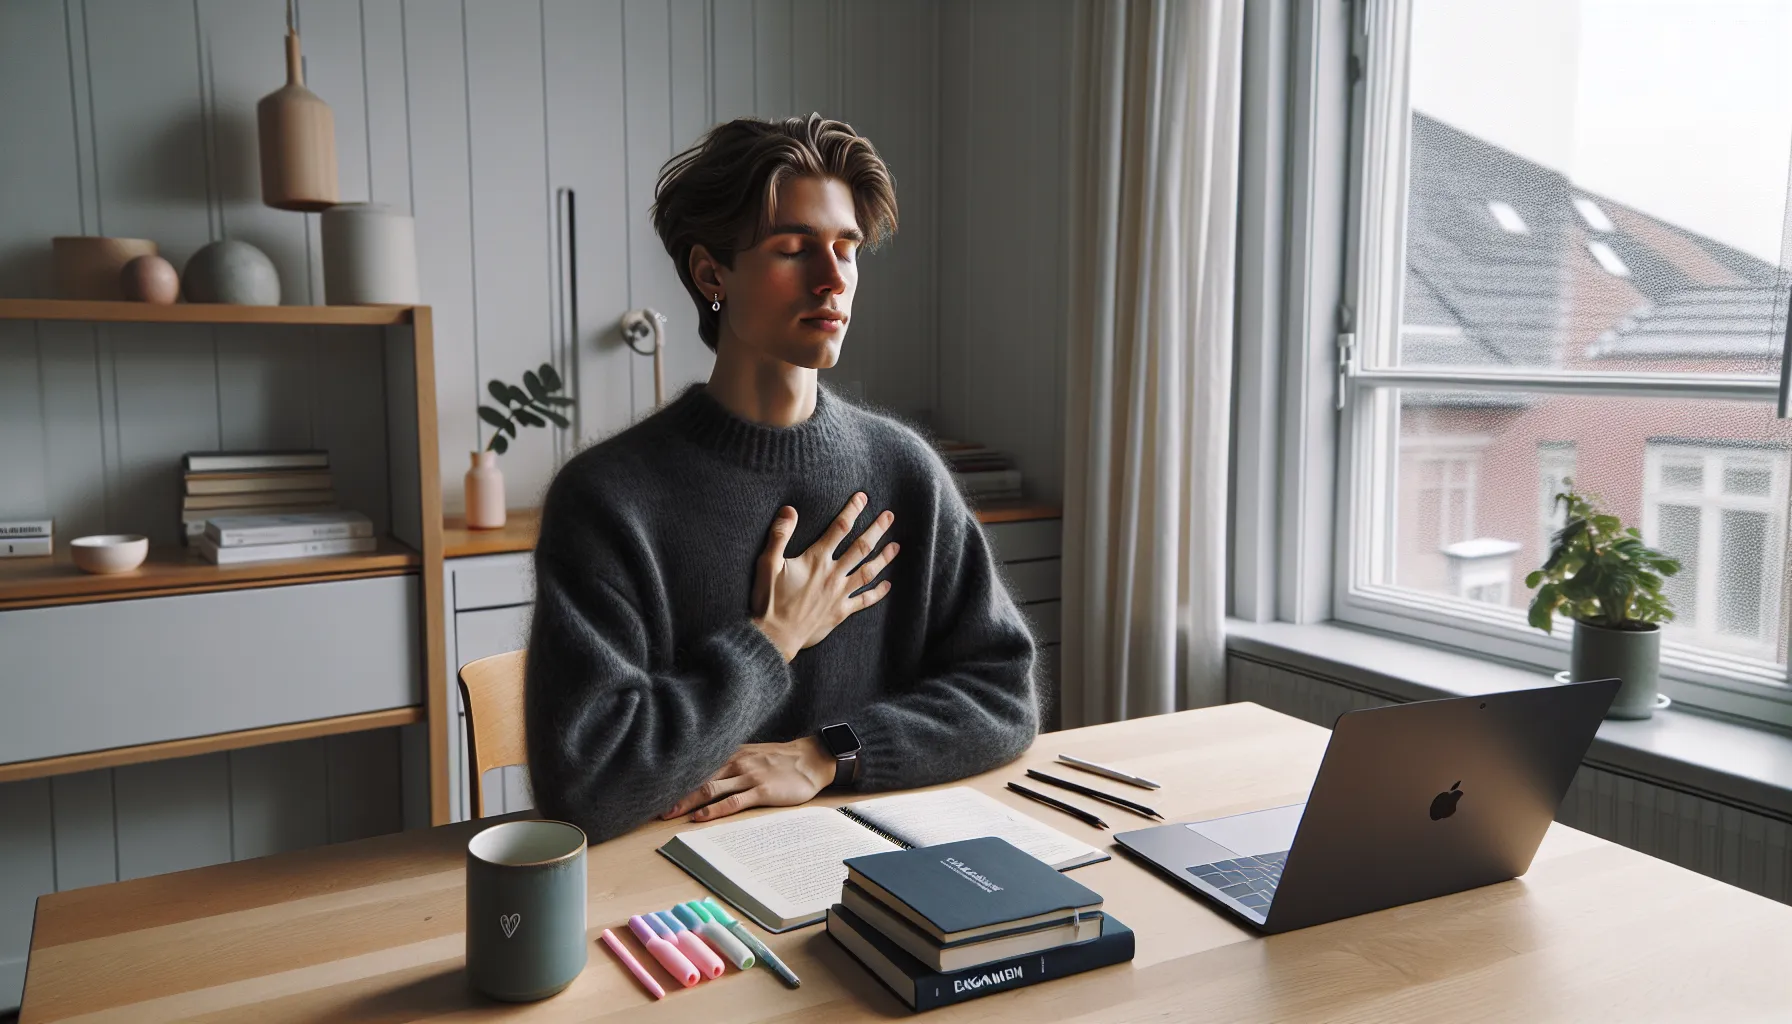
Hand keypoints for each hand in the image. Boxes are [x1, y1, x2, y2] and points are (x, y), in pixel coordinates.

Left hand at [660, 737, 836, 822]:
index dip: (678, 779)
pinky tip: (700, 817)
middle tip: (655, 808)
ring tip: (669, 814)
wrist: (812, 758)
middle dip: (676, 793)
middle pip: (699, 778)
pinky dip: (714, 810)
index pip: (699, 766)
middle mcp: (737, 763)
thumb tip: (710, 771)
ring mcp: (749, 777)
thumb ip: (732, 760)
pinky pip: (733, 802)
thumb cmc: (783, 759)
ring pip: (711, 789)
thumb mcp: (754, 753)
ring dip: (688, 803)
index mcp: (733, 753)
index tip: (659, 790)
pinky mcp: (762, 792)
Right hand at [750, 493, 898, 661]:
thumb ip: (779, 535)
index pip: (839, 529)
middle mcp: (833, 575)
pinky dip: (877, 592)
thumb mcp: (767, 564)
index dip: (852, 511)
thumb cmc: (769, 600)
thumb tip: (789, 510)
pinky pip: (864, 600)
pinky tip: (887, 585)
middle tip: (889, 517)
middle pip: (861, 548)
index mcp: (816, 560)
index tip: (863, 498)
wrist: (775, 636)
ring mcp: (839, 594)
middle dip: (876, 530)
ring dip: (883, 558)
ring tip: (895, 546)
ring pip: (868, 572)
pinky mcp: (841, 612)